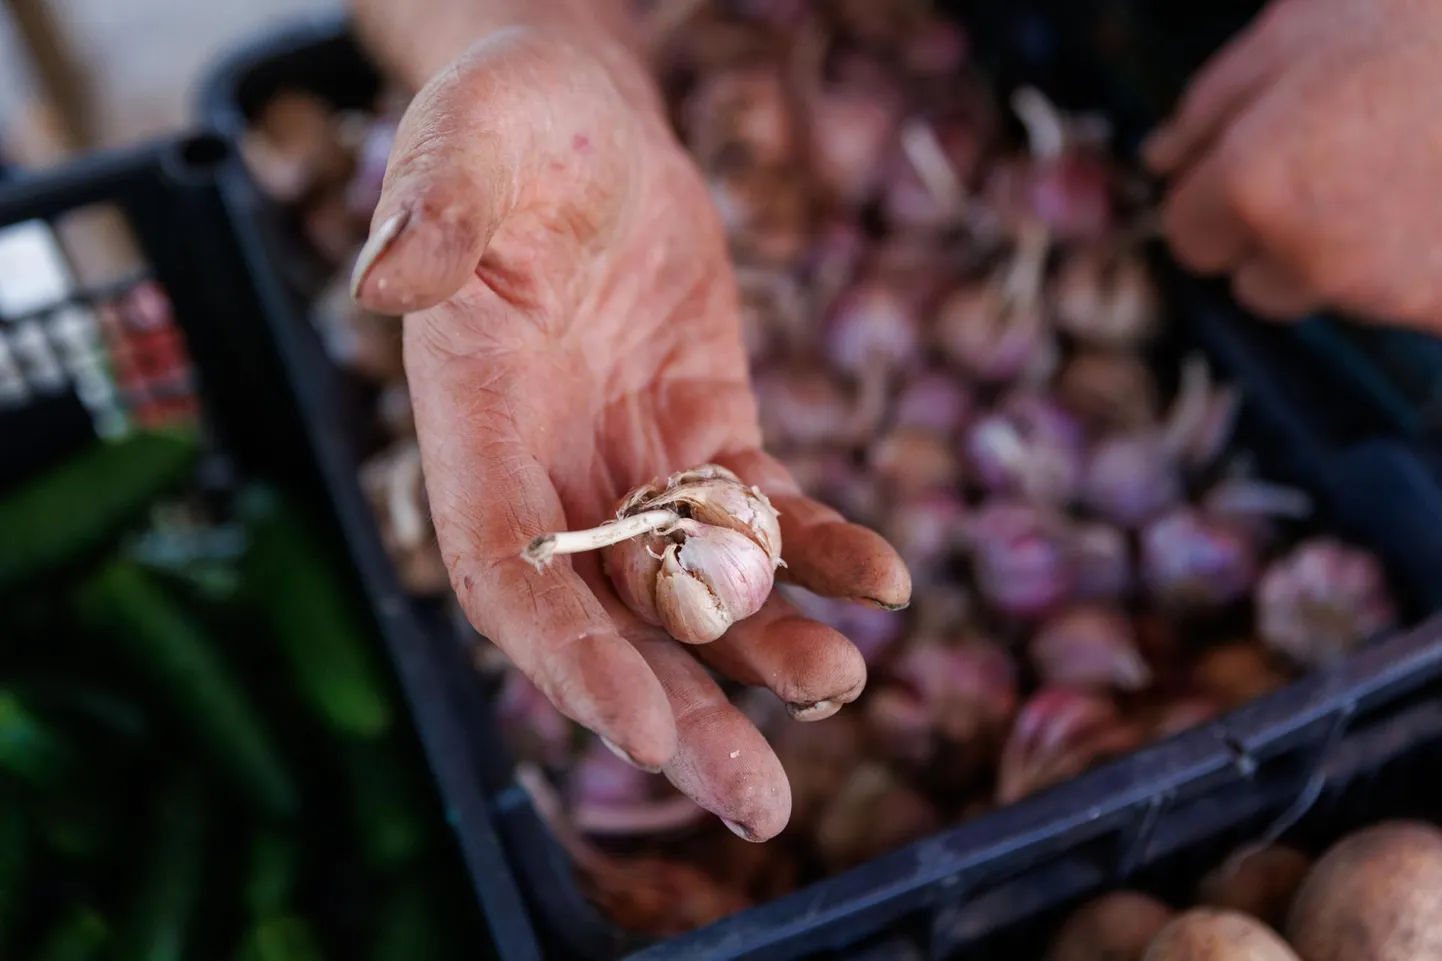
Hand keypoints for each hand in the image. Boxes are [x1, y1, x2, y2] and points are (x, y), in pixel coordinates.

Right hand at [350, 26, 910, 840]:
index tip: (642, 730)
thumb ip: (438, 212)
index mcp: (474, 424)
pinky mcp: (708, 434)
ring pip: (696, 588)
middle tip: (760, 807)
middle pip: (610, 623)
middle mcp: (550, 472)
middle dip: (680, 716)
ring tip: (841, 690)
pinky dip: (822, 551)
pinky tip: (885, 582)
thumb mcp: (471, 138)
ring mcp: (634, 463)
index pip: (507, 573)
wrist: (587, 121)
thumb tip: (388, 277)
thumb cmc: (512, 120)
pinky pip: (767, 512)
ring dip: (766, 652)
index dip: (565, 658)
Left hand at [1143, 0, 1441, 328]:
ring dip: (1337, 254)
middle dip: (1273, 231)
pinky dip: (1405, 266)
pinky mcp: (1432, 310)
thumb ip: (1214, 102)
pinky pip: (1389, 301)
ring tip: (1401, 177)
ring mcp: (1377, 291)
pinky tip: (1431, 209)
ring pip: (1318, 293)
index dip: (1217, 194)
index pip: (1186, 231)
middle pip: (1248, 275)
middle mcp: (1303, 254)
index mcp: (1250, 183)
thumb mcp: (1305, 24)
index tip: (1258, 161)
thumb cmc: (1428, 22)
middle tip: (1342, 162)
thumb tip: (1159, 159)